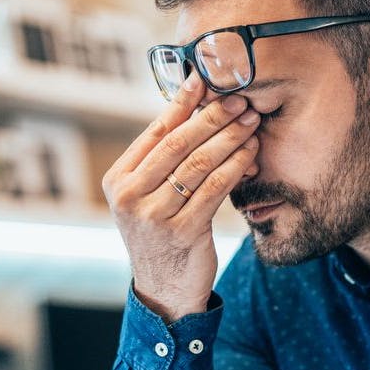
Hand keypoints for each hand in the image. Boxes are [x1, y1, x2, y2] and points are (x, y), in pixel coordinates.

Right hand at [102, 73, 260, 322]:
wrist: (164, 290)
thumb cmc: (162, 236)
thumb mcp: (150, 197)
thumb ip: (163, 161)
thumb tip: (194, 109)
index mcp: (118, 180)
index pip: (155, 132)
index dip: (182, 103)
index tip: (205, 79)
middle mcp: (129, 196)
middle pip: (178, 144)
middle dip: (212, 117)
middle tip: (239, 98)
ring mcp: (154, 215)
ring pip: (199, 164)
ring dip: (229, 138)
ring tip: (250, 121)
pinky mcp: (182, 231)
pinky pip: (214, 188)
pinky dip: (235, 167)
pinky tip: (250, 153)